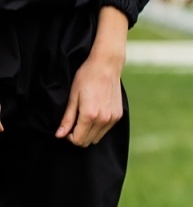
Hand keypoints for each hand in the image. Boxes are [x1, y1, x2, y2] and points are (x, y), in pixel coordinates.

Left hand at [59, 6, 128, 146]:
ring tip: (84, 118)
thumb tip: (59, 135)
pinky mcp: (118, 114)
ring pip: (98, 137)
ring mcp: (113, 117)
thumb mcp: (73, 97)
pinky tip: (95, 114)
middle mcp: (103, 119)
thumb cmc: (87, 78)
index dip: (69, 137)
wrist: (107, 65)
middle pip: (87, 141)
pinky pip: (106, 130)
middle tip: (74, 123)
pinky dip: (98, 127)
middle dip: (78, 136)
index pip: (78, 140)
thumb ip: (67, 119)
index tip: (67, 127)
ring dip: (89, 133)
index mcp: (89, 115)